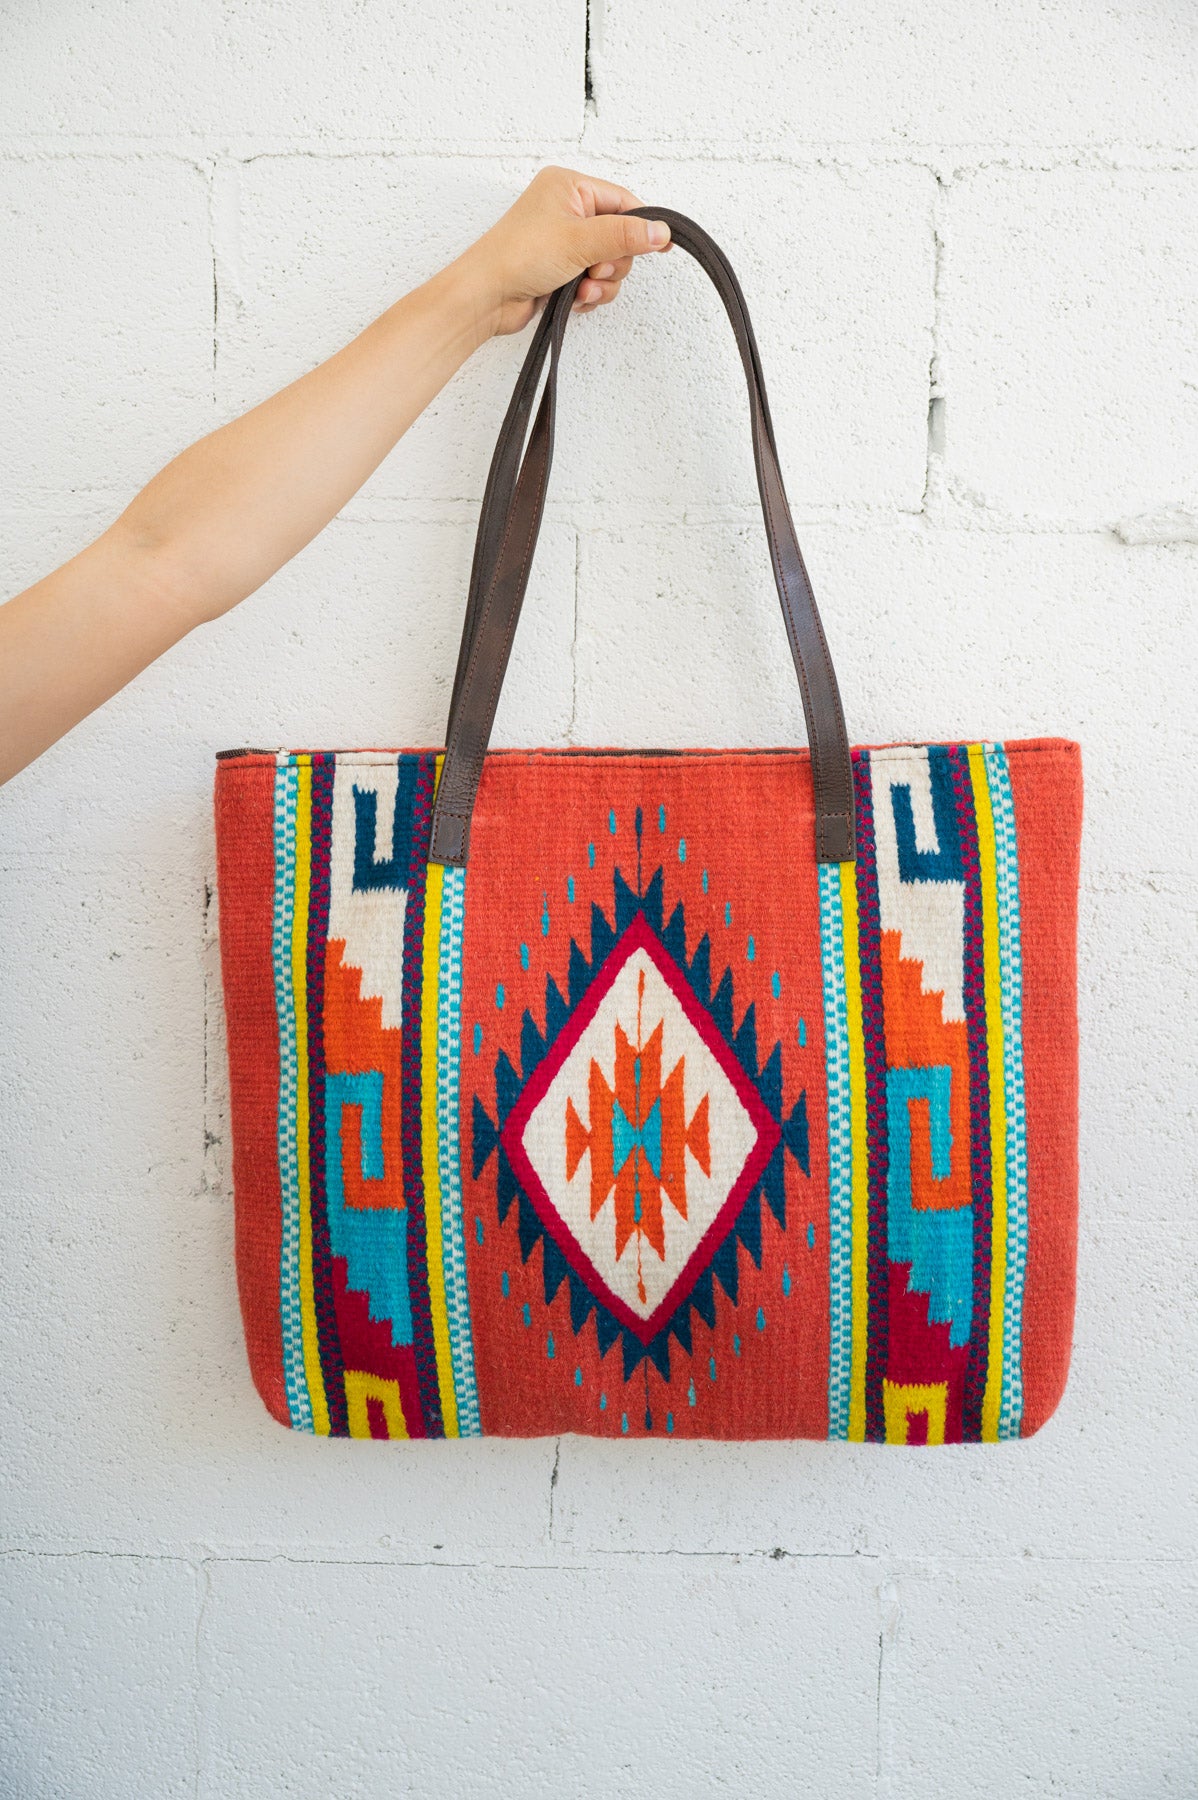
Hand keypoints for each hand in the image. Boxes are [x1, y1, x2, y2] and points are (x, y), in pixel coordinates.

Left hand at [457, 166, 671, 337]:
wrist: (486, 297)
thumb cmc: (519, 256)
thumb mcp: (580, 240)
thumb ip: (624, 235)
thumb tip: (660, 231)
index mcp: (569, 187)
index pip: (622, 202)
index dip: (643, 226)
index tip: (661, 246)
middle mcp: (567, 211)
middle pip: (619, 237)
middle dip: (613, 263)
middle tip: (594, 271)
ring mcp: (564, 243)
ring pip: (609, 265)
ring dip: (601, 283)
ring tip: (580, 289)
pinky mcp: (561, 271)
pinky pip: (594, 283)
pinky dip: (589, 294)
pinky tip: (573, 300)